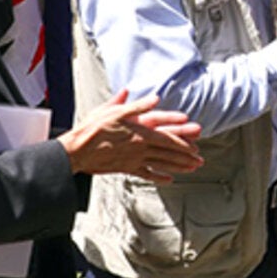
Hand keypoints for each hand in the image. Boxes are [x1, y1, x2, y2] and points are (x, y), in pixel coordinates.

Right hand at [59, 91, 203, 182]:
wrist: (76, 150)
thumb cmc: (92, 129)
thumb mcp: (113, 111)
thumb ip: (136, 105)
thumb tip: (154, 97)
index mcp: (139, 131)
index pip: (166, 133)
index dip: (182, 135)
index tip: (196, 136)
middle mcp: (140, 147)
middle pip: (168, 150)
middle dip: (186, 153)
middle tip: (200, 157)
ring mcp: (134, 159)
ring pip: (162, 163)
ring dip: (179, 165)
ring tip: (193, 168)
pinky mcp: (126, 168)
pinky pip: (147, 174)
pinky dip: (159, 177)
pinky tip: (169, 180)